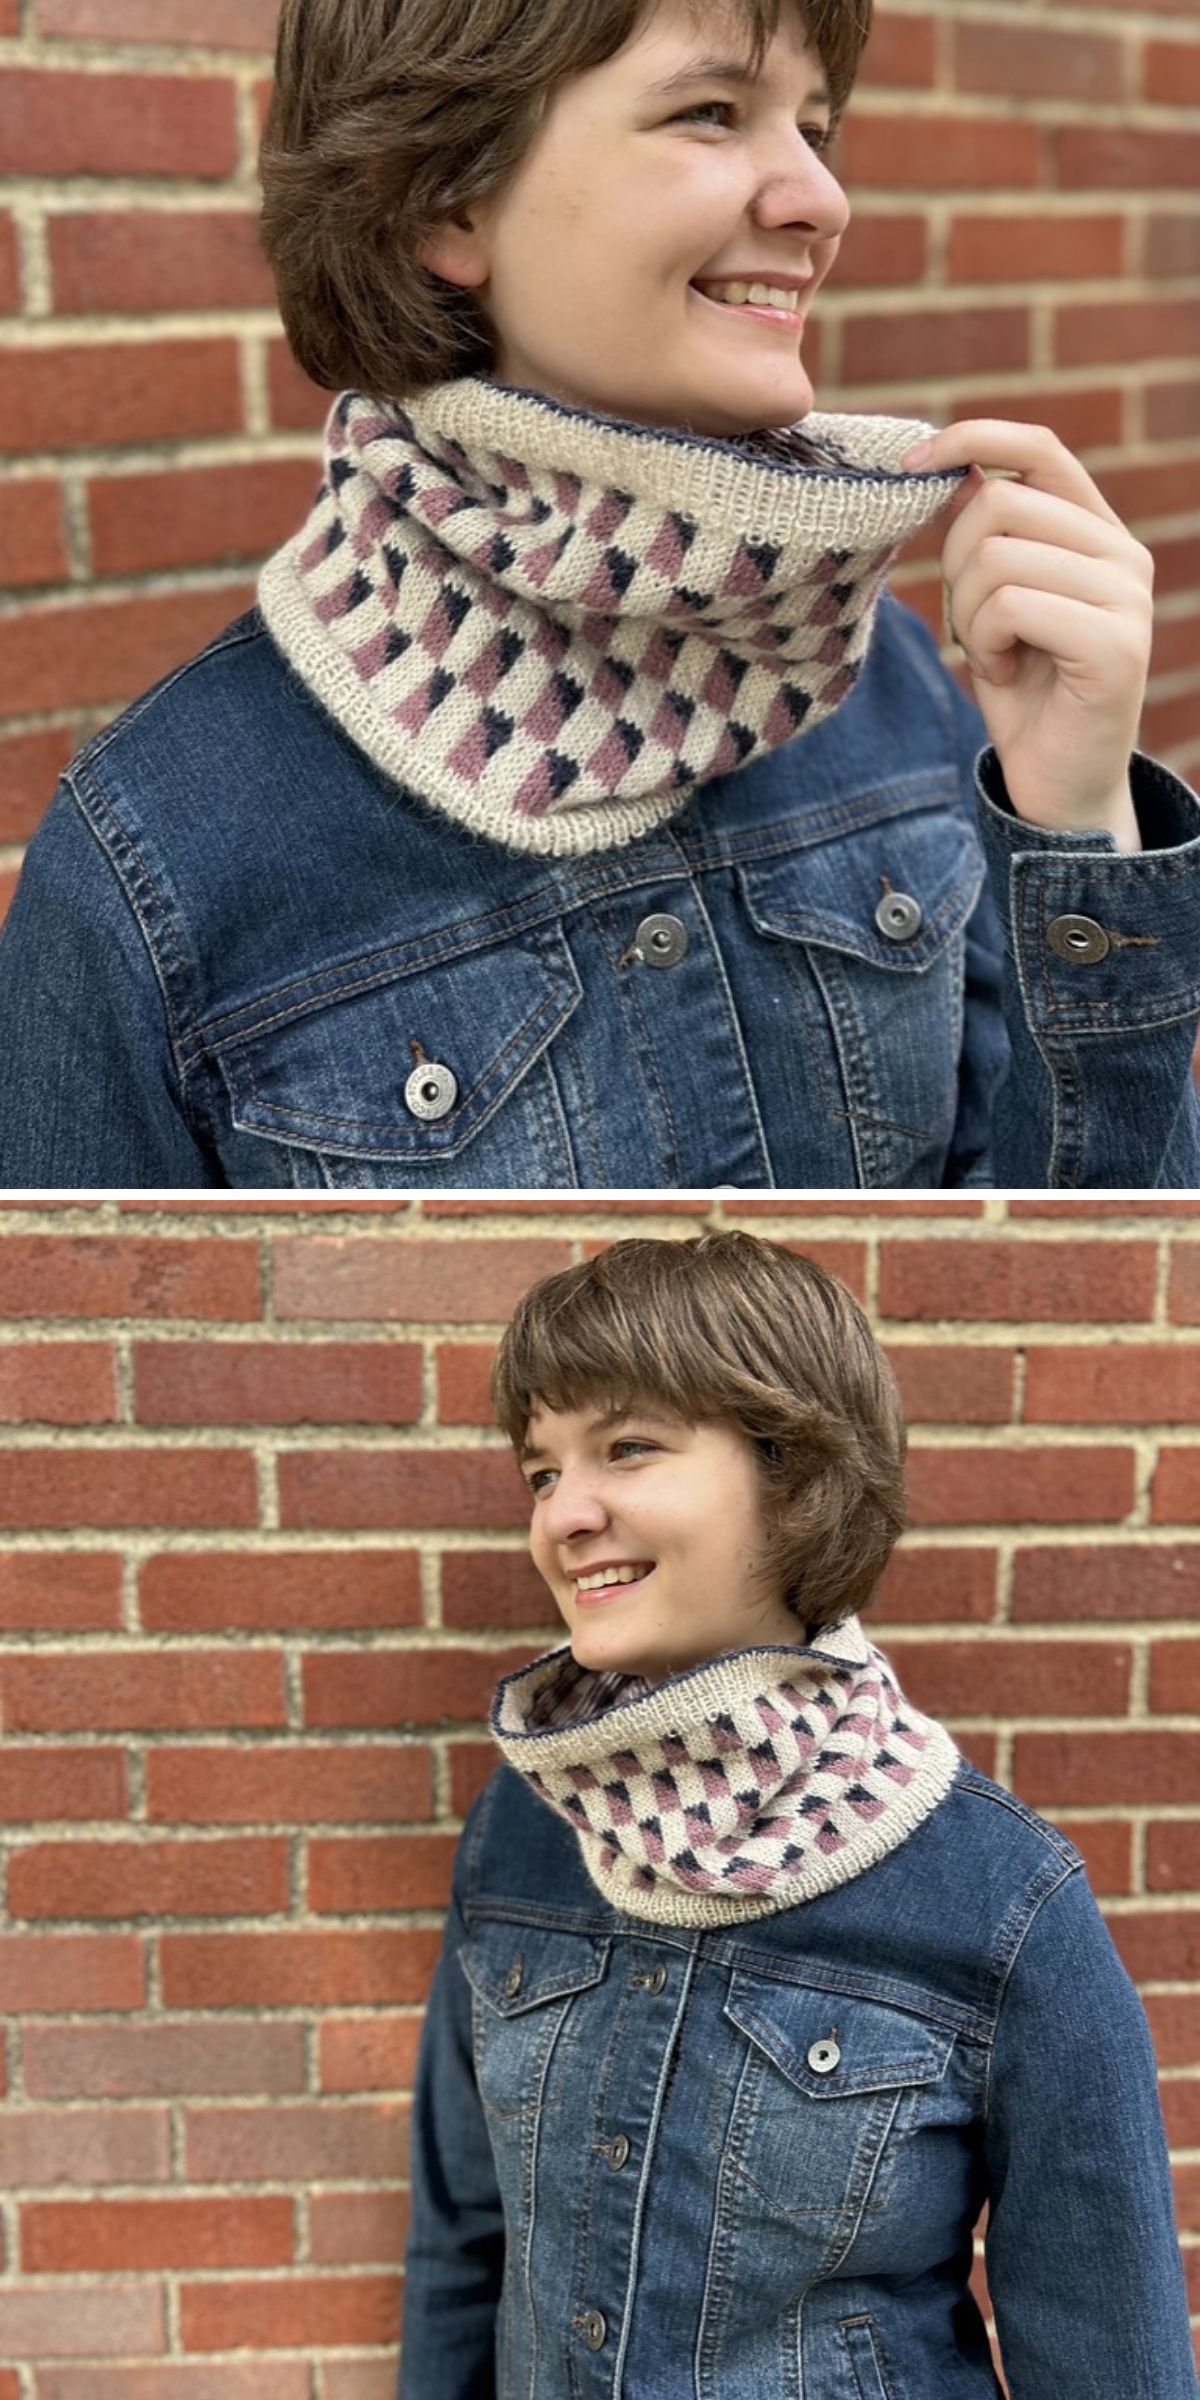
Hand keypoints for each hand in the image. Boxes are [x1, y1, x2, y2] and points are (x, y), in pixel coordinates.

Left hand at [899, 420, 1153, 849]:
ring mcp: (1126, 597)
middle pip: (1000, 501)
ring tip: (993, 654)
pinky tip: (1004, 673)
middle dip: (954, 564)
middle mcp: (1123, 554)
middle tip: (970, 624)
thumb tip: (952, 469)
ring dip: (968, 614)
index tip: (910, 465)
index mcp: (1097, 533)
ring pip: (998, 556)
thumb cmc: (1024, 694)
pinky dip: (986, 643)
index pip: (1039, 446)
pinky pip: (1012, 605)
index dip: (972, 439)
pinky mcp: (1115, 643)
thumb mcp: (994, 602)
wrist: (1059, 787)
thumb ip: (989, 538)